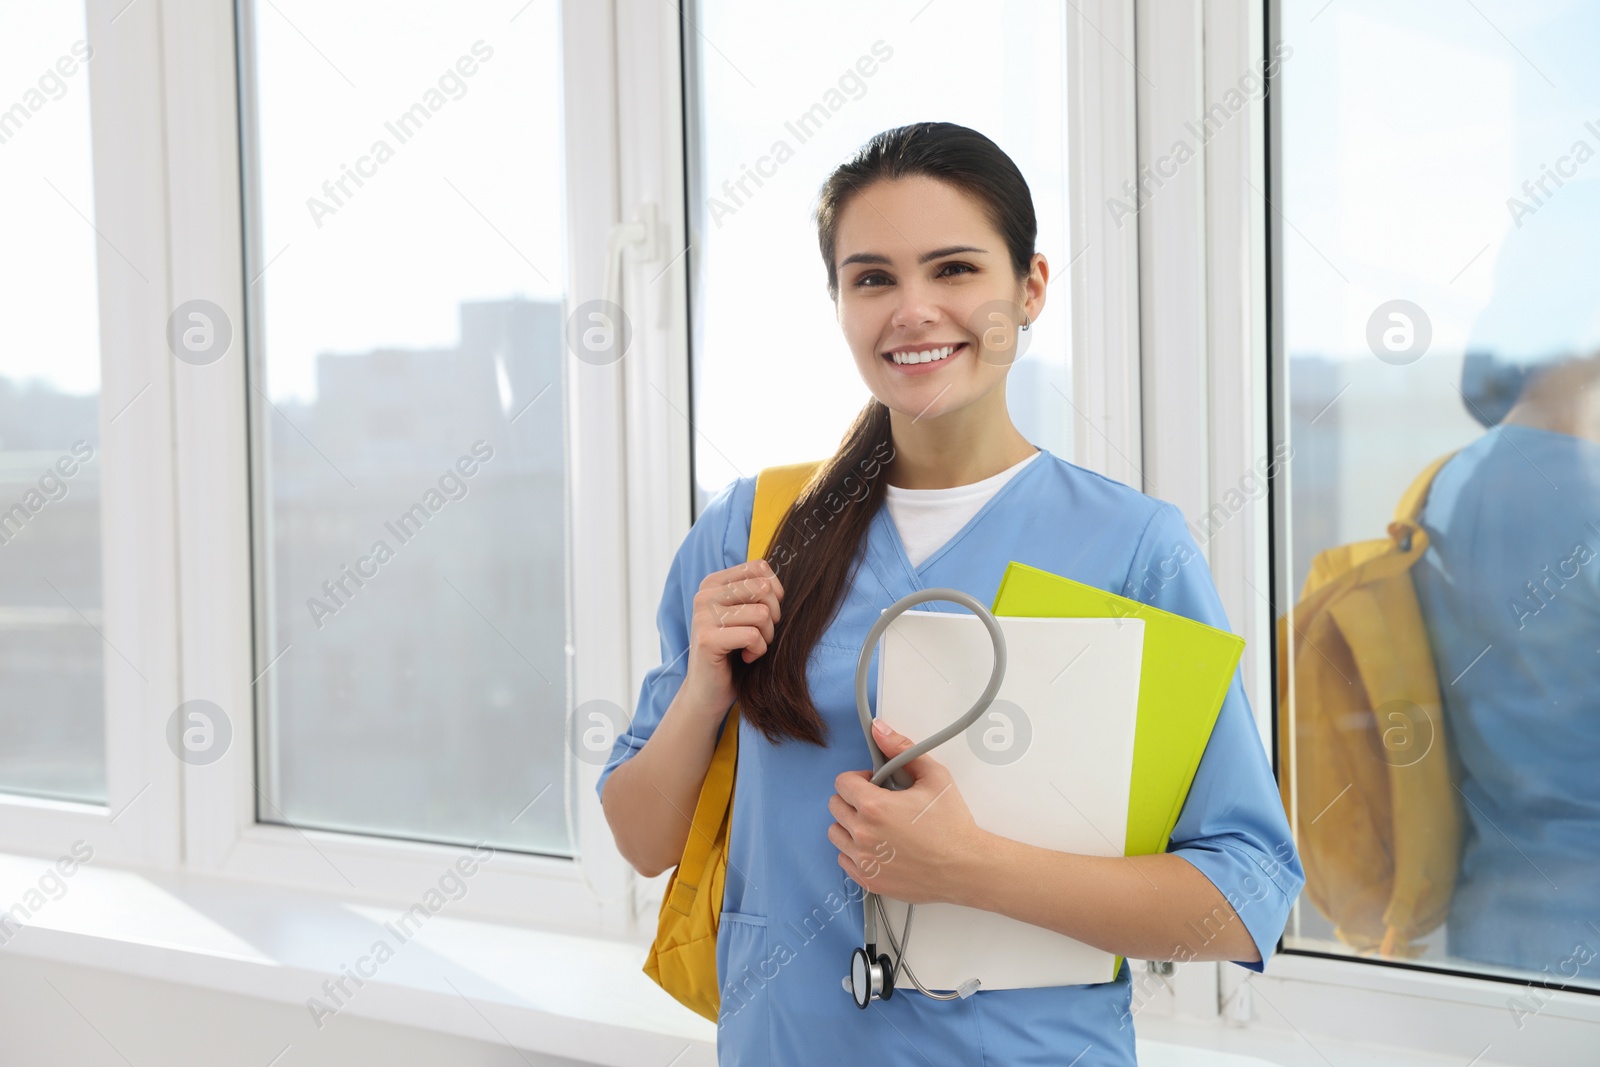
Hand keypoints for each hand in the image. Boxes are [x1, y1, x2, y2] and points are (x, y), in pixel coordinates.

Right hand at [682, 559, 782, 712]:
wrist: (708, 691)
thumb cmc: (733, 652)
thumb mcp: (745, 616)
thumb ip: (757, 594)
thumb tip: (779, 584)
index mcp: (713, 583)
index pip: (758, 567)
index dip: (775, 592)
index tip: (767, 614)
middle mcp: (704, 595)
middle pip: (763, 588)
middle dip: (773, 616)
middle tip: (762, 635)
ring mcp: (702, 616)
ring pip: (761, 613)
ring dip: (767, 636)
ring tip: (754, 647)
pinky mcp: (707, 639)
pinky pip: (753, 636)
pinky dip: (759, 651)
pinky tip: (748, 658)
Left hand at [827, 719, 986, 906]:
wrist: (966, 867)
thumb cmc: (953, 824)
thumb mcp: (934, 777)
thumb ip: (902, 749)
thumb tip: (879, 729)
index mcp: (874, 806)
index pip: (842, 783)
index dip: (859, 779)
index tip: (875, 784)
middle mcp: (863, 834)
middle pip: (835, 807)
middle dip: (854, 800)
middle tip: (879, 803)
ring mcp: (864, 860)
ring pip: (836, 834)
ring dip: (850, 825)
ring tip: (877, 825)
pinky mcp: (869, 880)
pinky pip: (844, 860)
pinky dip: (855, 851)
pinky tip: (878, 847)